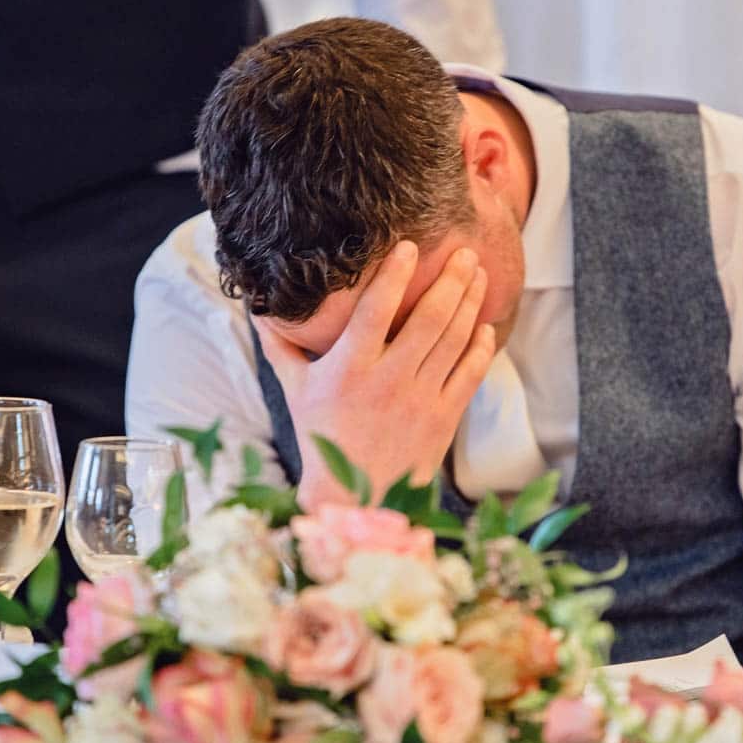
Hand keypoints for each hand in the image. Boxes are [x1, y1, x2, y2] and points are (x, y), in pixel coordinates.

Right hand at [254, 241, 495, 506]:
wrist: (356, 497)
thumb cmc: (322, 438)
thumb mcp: (295, 391)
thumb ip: (281, 347)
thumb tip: (258, 310)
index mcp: (348, 370)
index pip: (375, 311)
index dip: (394, 274)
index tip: (408, 246)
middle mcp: (388, 381)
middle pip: (428, 318)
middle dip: (450, 279)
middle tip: (463, 251)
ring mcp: (421, 400)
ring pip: (454, 339)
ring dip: (469, 302)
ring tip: (476, 274)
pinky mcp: (444, 418)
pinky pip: (470, 373)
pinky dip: (480, 345)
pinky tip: (484, 324)